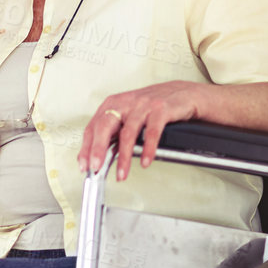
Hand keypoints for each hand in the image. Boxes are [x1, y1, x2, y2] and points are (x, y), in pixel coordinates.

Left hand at [77, 82, 204, 180]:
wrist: (183, 93)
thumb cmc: (153, 106)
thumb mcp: (129, 116)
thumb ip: (115, 133)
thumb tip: (99, 156)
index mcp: (113, 104)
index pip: (93, 127)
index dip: (86, 148)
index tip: (84, 165)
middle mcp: (126, 103)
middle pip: (105, 126)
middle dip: (98, 149)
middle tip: (96, 167)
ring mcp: (143, 105)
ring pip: (128, 133)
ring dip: (124, 157)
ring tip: (122, 174)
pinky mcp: (161, 109)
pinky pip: (152, 132)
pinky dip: (148, 149)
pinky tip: (145, 162)